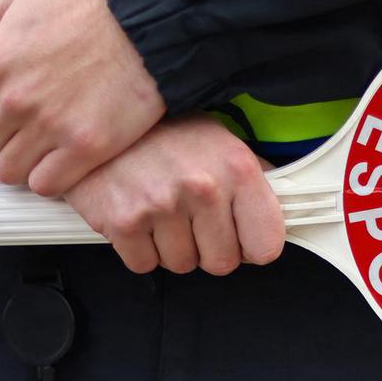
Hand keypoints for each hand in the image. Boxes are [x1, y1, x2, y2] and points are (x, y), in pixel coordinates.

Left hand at [0, 0, 163, 195]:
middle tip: (24, 130)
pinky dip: (51, 178)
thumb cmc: (85, 6)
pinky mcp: (85, 148)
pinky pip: (47, 186)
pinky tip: (65, 159)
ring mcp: (49, 128)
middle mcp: (13, 101)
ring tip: (44, 146)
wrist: (147, 21)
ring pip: (10, 173)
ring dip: (23, 164)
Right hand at [63, 116, 285, 275]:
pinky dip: (139, 249)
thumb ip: (251, 181)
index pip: (266, 246)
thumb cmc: (163, 131)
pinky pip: (144, 265)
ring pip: (181, 265)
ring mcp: (162, 206)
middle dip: (206, 249)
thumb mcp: (220, 142)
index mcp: (236, 169)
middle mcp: (203, 188)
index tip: (239, 238)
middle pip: (221, 264)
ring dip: (171, 247)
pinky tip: (137, 216)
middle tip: (190, 219)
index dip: (250, 247)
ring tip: (160, 210)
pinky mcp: (124, 222)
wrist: (99, 115)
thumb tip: (282, 212)